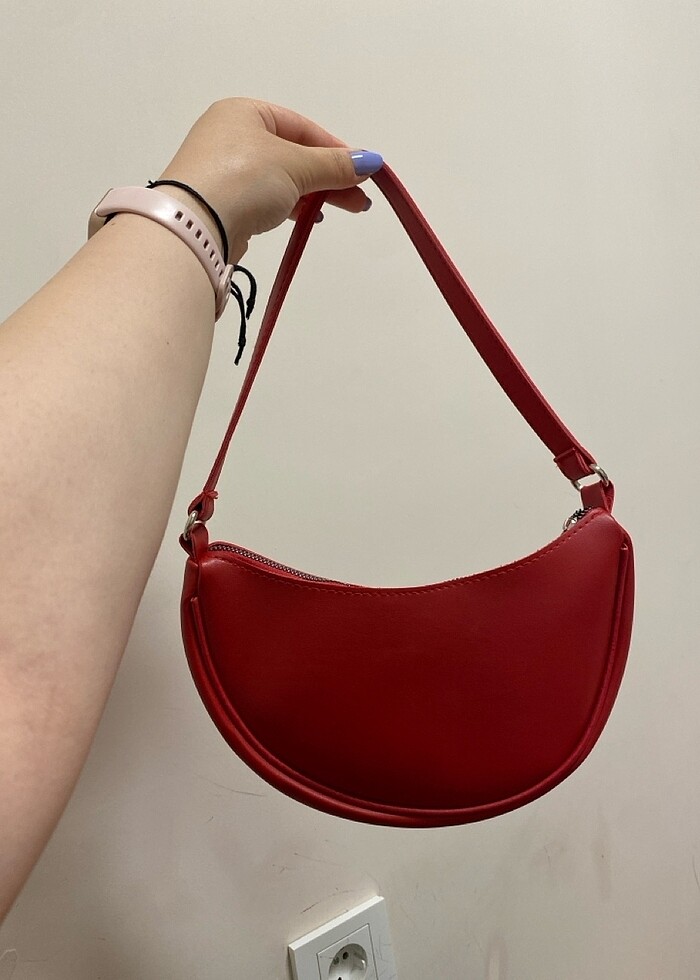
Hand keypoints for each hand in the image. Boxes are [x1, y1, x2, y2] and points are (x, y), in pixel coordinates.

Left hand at [155, 97, 382, 259]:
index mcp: (244, 112)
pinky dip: (287, 206)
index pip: (301, 127)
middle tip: (358, 201)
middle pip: (292, 154)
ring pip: (279, 178)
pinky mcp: (219, 202)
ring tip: (334, 212)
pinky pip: (262, 198)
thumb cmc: (244, 179)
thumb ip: (334, 165)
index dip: (334, 149)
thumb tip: (371, 160)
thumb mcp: (296, 167)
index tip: (361, 172)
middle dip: (327, 178)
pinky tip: (305, 219)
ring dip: (310, 194)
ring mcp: (222, 170)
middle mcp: (229, 135)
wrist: (193, 225)